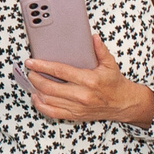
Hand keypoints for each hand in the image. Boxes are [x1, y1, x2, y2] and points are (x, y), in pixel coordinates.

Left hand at [25, 37, 153, 125]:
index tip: (31, 62)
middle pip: (49, 87)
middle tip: (30, 71)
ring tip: (32, 81)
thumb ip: (100, 50)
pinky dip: (41, 105)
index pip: (60, 71)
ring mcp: (77, 107)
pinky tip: (37, 97)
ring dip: (36, 90)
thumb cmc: (115, 84)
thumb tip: (93, 37)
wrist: (123, 104)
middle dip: (35, 78)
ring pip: (48, 100)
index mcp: (89, 80)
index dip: (42, 66)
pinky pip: (52, 113)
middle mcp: (81, 95)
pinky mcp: (75, 115)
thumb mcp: (110, 64)